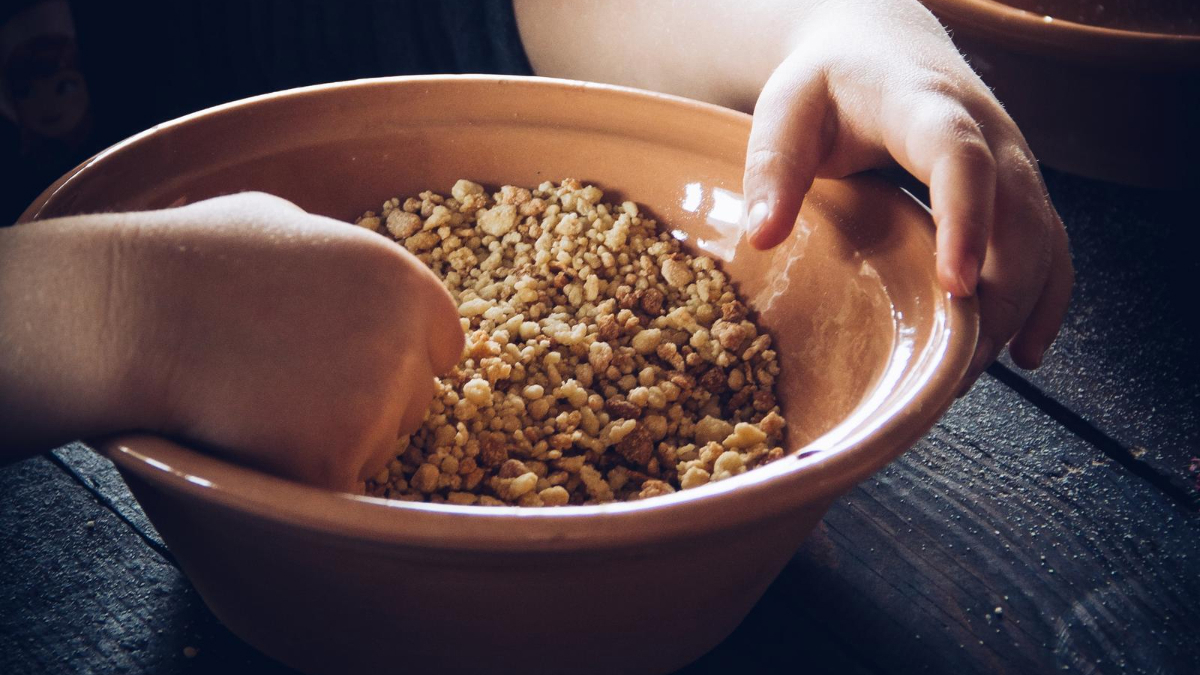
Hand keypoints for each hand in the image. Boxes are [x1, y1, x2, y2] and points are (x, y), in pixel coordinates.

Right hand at [1, 193, 460, 487]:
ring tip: (262, 404)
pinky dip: (303, 478)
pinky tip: (256, 440)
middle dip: (368, 403)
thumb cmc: (194, 258)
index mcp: (405, 284)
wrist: (133, 312)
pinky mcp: (333, 462)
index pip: (442, 345)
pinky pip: (339, 488)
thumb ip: (339, 254)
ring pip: (379, 448)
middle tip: (292, 386)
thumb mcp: (283, 221)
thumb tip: (347, 268)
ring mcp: (374, 406)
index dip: (400, 358)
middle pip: (414, 402)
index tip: (353, 364)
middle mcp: (404, 344)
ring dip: (337, 442)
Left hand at [741, 1, 1072, 389]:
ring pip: (1043, 241)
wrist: (880, 47)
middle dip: (996, 298)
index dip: (967, 222)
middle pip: (1020, 217)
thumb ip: (773, 167)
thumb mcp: (786, 110)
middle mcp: (989, 133)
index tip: (956, 286)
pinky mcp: (1017, 190)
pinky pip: (1052, 247)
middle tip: (948, 369)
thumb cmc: (830, 81)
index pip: (961, 160)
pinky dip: (1044, 301)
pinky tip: (1024, 352)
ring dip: (1014, 311)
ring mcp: (1012, 163)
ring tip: (964, 376)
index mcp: (926, 106)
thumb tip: (763, 238)